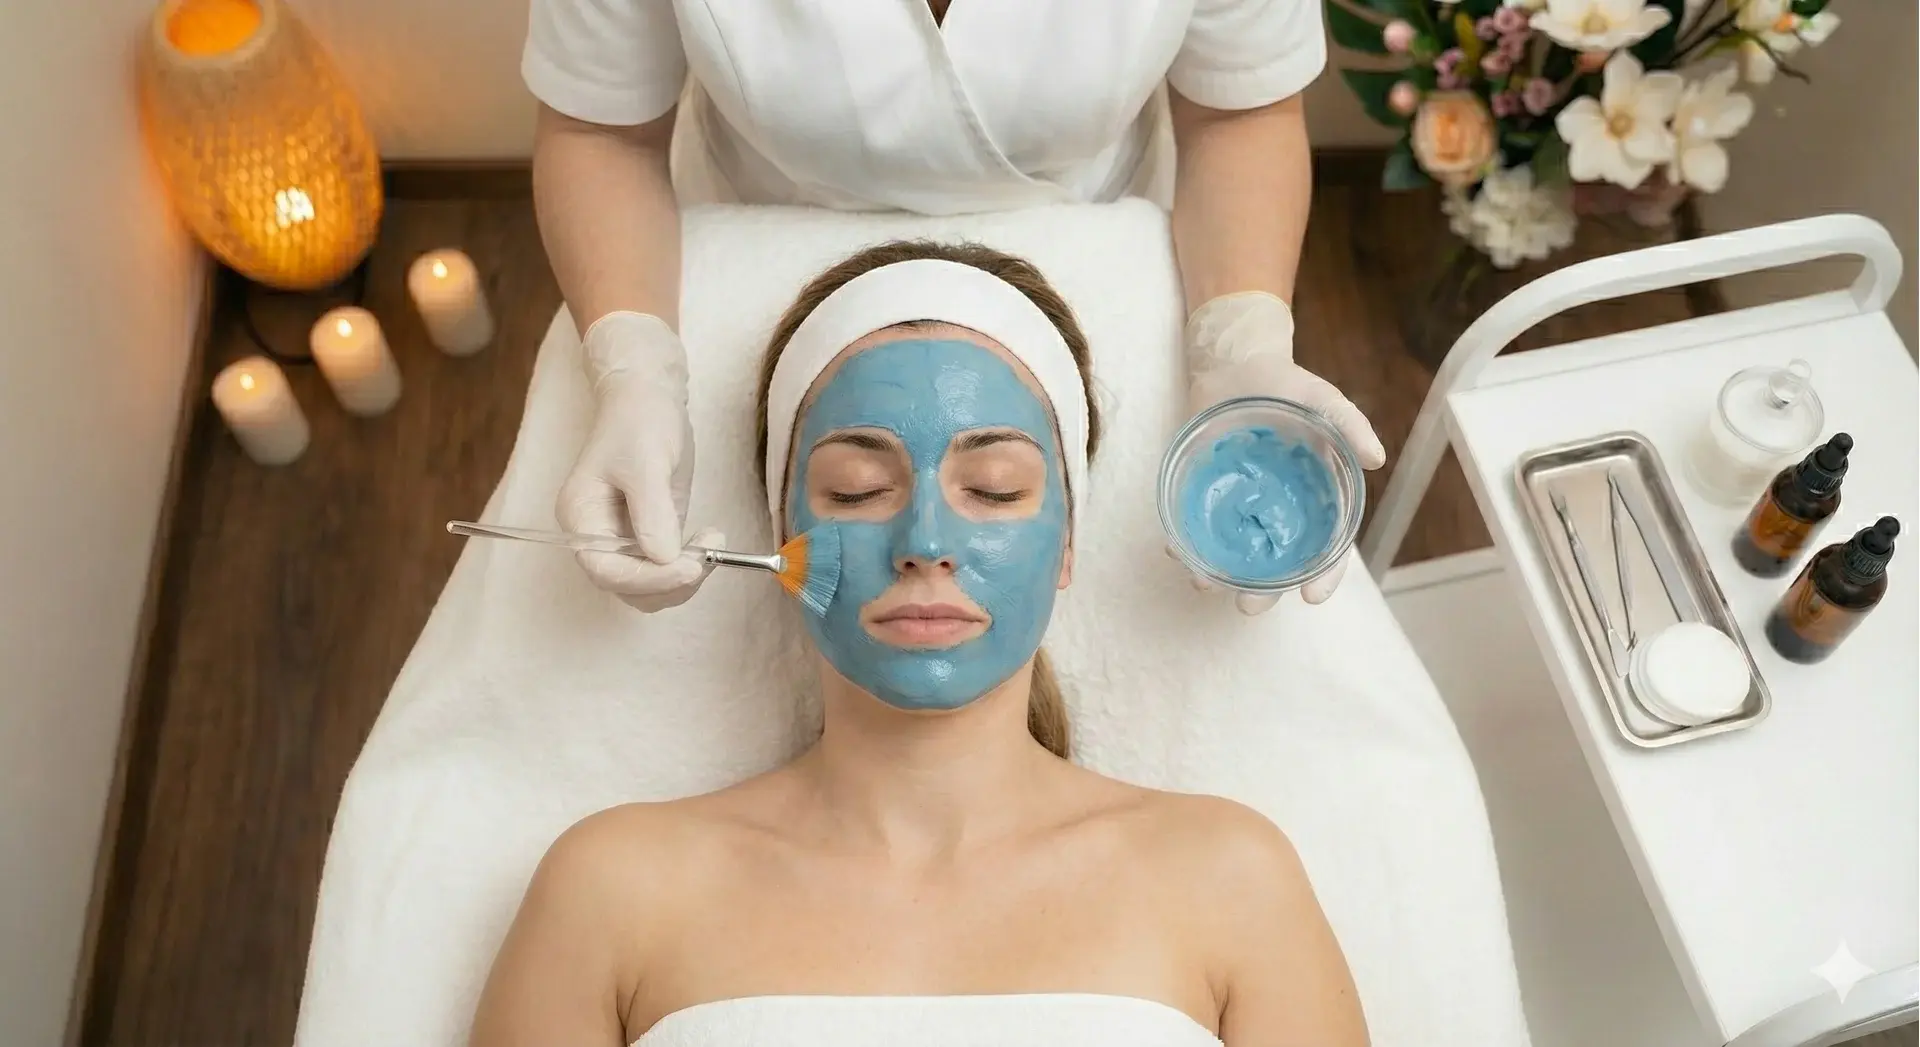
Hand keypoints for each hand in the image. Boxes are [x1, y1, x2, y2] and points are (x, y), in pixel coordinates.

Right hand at [556, 312, 723, 611]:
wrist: (648, 399)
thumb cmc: (640, 421)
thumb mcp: (647, 461)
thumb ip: (652, 512)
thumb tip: (664, 559)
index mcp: (580, 517)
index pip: (607, 571)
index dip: (649, 579)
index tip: (692, 568)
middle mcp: (595, 537)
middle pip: (627, 587)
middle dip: (671, 582)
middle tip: (710, 554)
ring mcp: (620, 540)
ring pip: (648, 588)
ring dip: (684, 579)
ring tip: (712, 544)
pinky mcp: (646, 537)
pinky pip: (663, 571)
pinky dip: (688, 568)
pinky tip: (708, 542)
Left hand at [1175, 292, 1386, 613]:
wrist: (1235, 363)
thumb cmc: (1288, 386)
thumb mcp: (1323, 400)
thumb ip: (1349, 426)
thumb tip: (1376, 458)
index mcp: (1315, 499)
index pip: (1327, 547)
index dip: (1324, 575)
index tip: (1311, 596)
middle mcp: (1278, 511)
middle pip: (1276, 562)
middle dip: (1262, 590)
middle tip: (1248, 606)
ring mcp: (1240, 506)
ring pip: (1233, 552)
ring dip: (1218, 573)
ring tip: (1204, 582)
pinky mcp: (1206, 493)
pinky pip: (1197, 526)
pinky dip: (1185, 540)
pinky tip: (1175, 547)